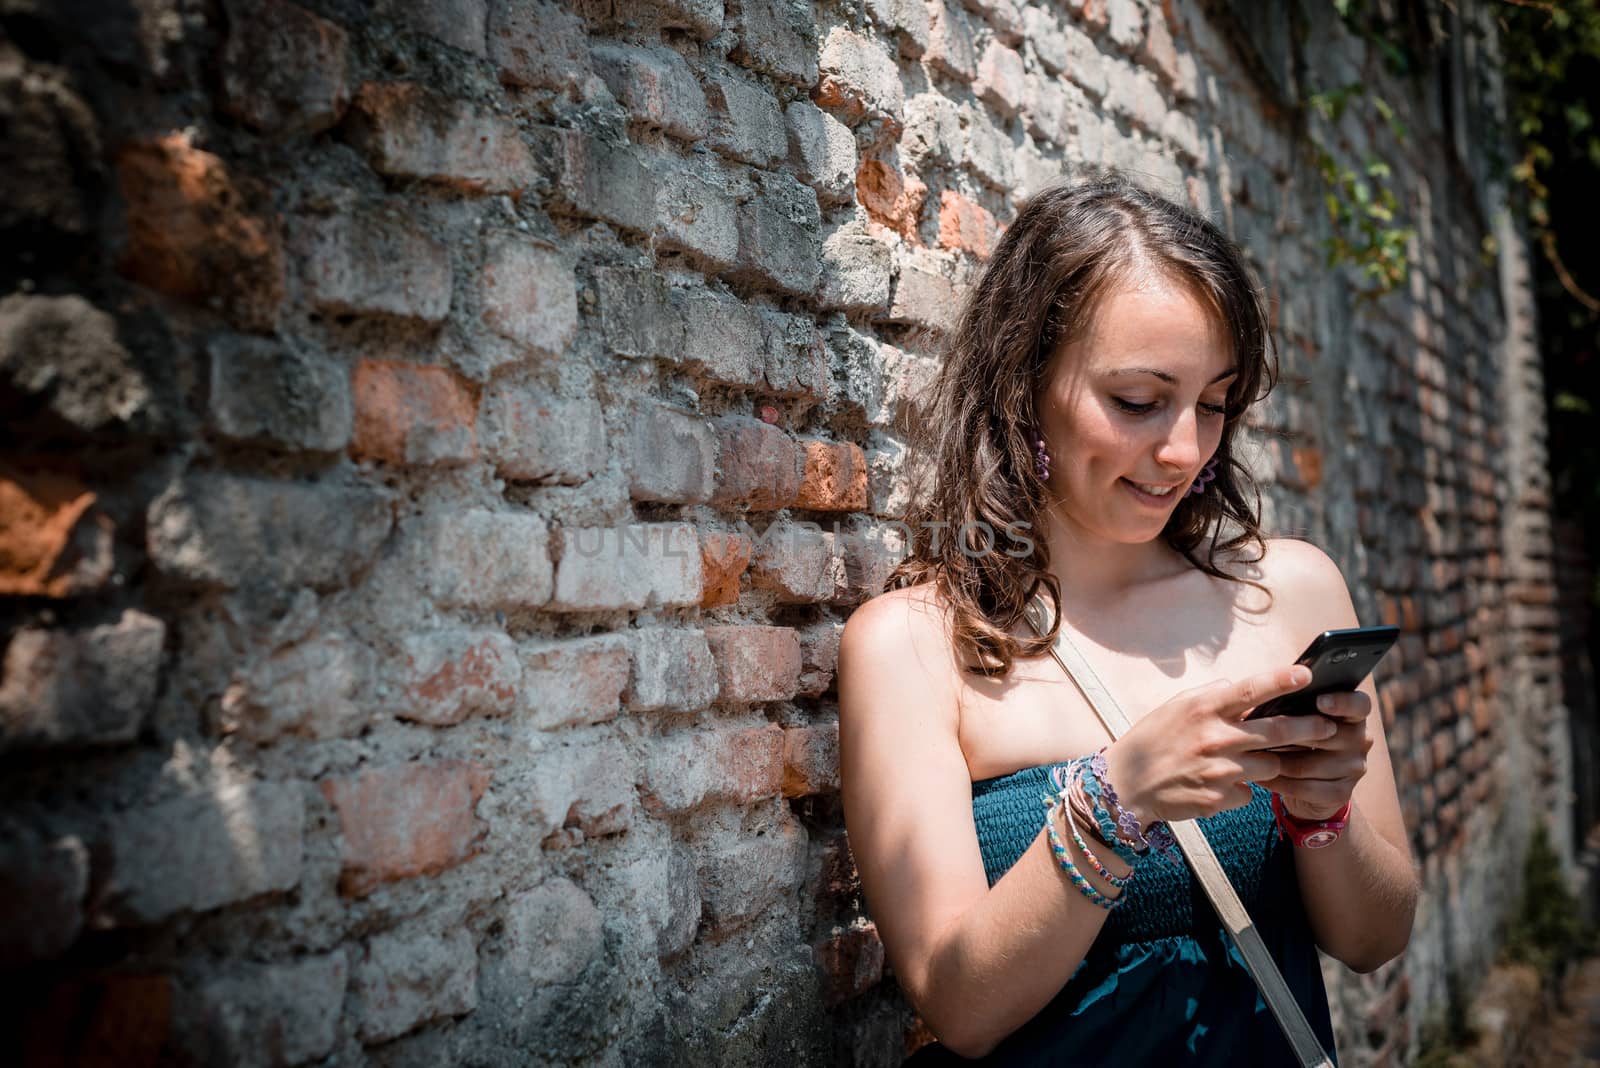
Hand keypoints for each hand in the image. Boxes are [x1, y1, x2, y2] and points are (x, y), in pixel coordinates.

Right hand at [1103, 665, 1336, 825]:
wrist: (1126, 786)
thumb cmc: (1153, 740)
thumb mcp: (1176, 707)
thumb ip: (1210, 696)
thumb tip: (1238, 687)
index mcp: (1203, 709)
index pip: (1251, 690)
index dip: (1282, 680)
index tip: (1307, 674)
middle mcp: (1214, 737)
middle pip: (1276, 731)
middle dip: (1309, 727)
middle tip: (1327, 726)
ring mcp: (1218, 770)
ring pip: (1269, 765)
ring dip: (1271, 762)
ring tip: (1259, 759)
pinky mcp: (1219, 798)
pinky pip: (1248, 792)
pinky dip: (1242, 787)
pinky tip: (1221, 784)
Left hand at [1258, 690, 1373, 820]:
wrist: (1311, 784)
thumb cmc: (1299, 737)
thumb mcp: (1300, 718)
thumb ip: (1295, 705)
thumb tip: (1268, 696)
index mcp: (1355, 714)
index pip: (1359, 704)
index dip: (1341, 702)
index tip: (1319, 700)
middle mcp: (1361, 739)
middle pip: (1326, 734)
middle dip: (1289, 733)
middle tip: (1256, 729)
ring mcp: (1355, 769)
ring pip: (1308, 764)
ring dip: (1275, 760)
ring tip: (1250, 753)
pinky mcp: (1342, 793)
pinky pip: (1304, 788)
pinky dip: (1278, 782)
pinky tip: (1259, 776)